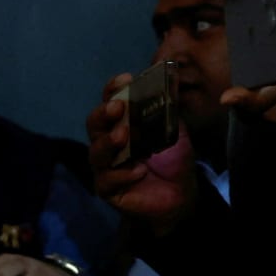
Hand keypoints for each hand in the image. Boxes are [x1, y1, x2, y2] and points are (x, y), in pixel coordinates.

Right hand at [87, 76, 201, 232]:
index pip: (110, 102)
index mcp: (121, 124)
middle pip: (94, 124)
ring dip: (108, 143)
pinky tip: (139, 171)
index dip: (113, 90)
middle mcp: (108, 142)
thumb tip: (168, 85)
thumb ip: (164, 112)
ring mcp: (105, 166)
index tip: (124, 79)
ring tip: (123, 136)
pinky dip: (122, 174)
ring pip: (96, 152)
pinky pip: (107, 180)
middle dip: (103, 114)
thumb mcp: (172, 131)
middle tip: (117, 108)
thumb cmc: (173, 160)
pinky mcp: (107, 189)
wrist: (180, 195)